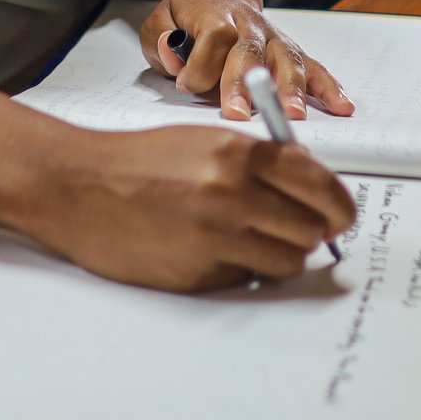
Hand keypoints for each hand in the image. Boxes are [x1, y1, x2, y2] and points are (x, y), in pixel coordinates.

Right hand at [25, 123, 356, 290]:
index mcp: (238, 153)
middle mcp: (231, 194)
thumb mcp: (206, 140)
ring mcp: (215, 238)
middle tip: (294, 230)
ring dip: (278, 255)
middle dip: (308, 233)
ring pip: (286, 262)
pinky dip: (240, 269)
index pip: (320, 185)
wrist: (79, 187)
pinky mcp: (198, 274)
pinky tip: (210, 250)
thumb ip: (261, 162)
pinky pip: (246, 279)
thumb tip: (315, 192)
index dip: (339, 206)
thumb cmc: (142, 161)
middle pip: (311, 230)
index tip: (341, 217)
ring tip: (249, 241)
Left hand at [140, 0, 352, 120]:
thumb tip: (173, 54)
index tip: (187, 86)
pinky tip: (343, 106)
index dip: (200, 64)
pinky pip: (314, 68)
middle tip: (240, 113)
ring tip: (293, 114)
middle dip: (246, 84)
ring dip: (290, 88)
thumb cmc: (187, 22)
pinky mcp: (291, 53)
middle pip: (251, 51)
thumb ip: (159, 40)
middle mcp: (250, 25)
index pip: (214, 39)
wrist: (217, 0)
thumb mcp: (159, 22)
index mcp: (215, 15)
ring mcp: (274, 39)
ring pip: (286, 60)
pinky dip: (329, 87)